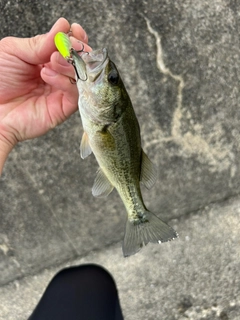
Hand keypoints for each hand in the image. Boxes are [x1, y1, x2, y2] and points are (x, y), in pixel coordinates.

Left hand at [0, 17, 90, 173]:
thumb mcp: (14, 51)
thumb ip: (39, 42)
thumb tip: (64, 26)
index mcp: (46, 60)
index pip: (69, 48)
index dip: (76, 38)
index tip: (76, 30)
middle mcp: (57, 76)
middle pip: (79, 62)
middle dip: (77, 51)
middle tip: (68, 46)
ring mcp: (61, 92)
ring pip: (80, 77)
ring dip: (69, 65)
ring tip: (52, 60)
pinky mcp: (63, 108)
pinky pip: (74, 94)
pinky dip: (64, 81)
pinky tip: (47, 75)